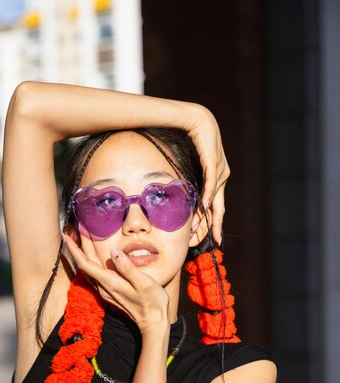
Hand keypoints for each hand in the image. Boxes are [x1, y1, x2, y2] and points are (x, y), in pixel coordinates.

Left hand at [63, 234, 170, 331]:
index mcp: (110, 282)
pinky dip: (90, 264)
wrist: (153, 323)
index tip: (67, 236)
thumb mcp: (144, 283)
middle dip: (78, 248)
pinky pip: (94, 276)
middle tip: (73, 231)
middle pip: (85, 265)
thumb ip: (127, 267)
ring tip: (79, 242)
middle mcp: (104, 288)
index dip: (75, 249)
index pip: (86, 263)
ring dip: (82, 256)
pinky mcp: (110, 294)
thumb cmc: (153, 302)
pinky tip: (92, 260)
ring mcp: (106, 292)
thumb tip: (113, 251)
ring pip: (88, 271)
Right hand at [184, 103, 230, 244]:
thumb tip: (181, 195)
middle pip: (219, 207)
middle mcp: (222, 177)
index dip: (216, 223)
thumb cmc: (192, 142)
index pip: (218, 206)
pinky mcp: (214, 162)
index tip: (215, 238)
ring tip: (196, 228)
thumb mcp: (192, 167)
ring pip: (213, 198)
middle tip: (214, 240)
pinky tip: (204, 206)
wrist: (196, 120)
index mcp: (219, 180)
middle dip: (216, 225)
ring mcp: (220, 170)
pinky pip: (211, 183)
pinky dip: (208, 195)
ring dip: (204, 214)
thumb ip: (191, 181)